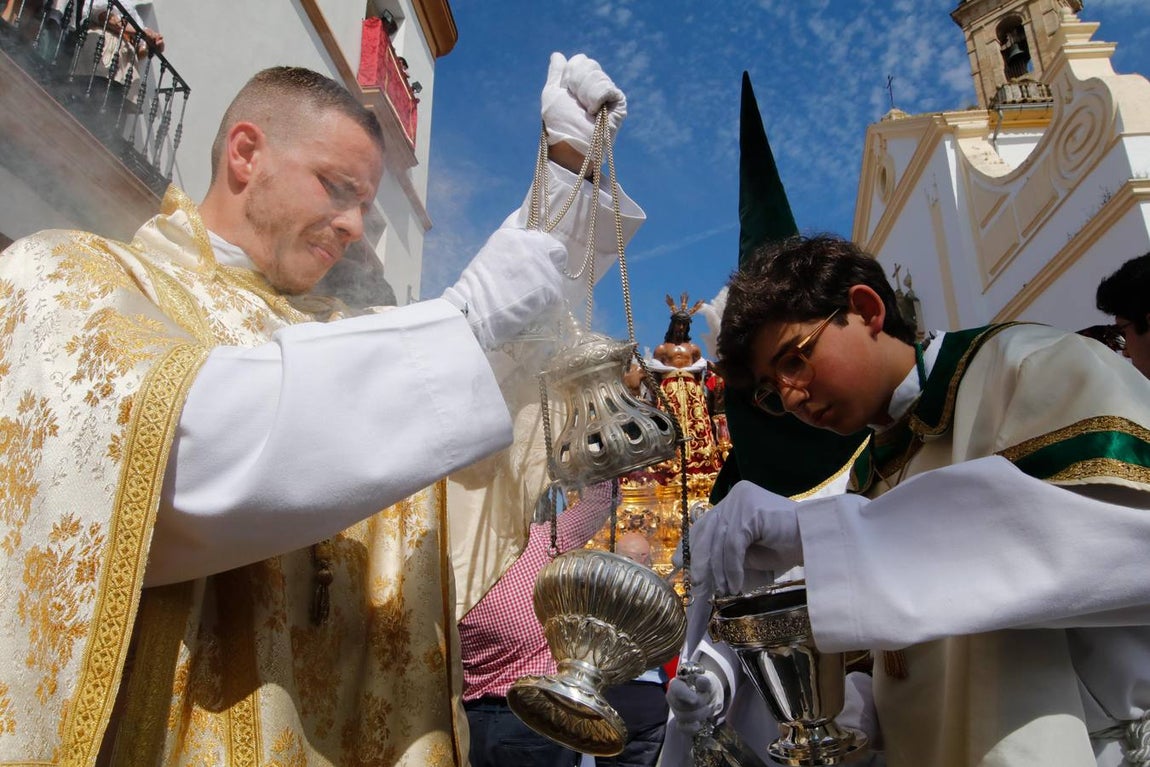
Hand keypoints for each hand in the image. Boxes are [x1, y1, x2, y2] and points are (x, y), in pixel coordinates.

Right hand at [442, 228, 567, 349]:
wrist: (471, 311)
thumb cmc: (474, 293)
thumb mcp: (491, 261)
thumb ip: (512, 258)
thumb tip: (526, 269)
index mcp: (513, 236)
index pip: (542, 241)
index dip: (543, 256)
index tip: (537, 271)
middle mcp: (530, 244)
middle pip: (556, 256)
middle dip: (550, 271)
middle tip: (540, 289)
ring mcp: (540, 265)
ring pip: (556, 281)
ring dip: (547, 295)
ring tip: (528, 308)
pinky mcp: (548, 286)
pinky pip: (556, 301)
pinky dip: (546, 311)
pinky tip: (529, 316)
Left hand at [541, 52, 626, 157]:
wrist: (569, 143)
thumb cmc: (558, 124)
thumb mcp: (552, 95)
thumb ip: (556, 74)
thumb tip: (557, 55)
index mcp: (580, 84)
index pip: (579, 61)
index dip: (569, 74)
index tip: (565, 92)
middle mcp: (595, 87)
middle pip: (589, 63)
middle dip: (576, 81)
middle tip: (575, 102)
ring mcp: (608, 95)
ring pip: (596, 74)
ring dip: (584, 92)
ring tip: (585, 111)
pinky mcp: (618, 104)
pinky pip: (607, 87)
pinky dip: (595, 98)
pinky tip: (594, 112)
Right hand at [667, 668, 722, 735]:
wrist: (705, 697)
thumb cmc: (703, 687)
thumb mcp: (706, 682)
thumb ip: (704, 682)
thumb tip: (701, 681)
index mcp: (676, 684)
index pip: (677, 689)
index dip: (685, 695)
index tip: (695, 700)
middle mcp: (671, 698)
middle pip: (680, 706)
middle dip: (698, 706)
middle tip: (709, 702)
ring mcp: (675, 711)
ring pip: (682, 717)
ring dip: (699, 715)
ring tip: (709, 710)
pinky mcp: (679, 723)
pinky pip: (682, 728)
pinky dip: (690, 728)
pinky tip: (698, 725)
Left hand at [688, 480, 801, 594]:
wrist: (817, 539)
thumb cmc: (786, 545)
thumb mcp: (749, 550)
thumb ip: (727, 553)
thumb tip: (701, 571)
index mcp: (734, 502)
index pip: (705, 524)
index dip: (691, 545)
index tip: (679, 564)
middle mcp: (735, 498)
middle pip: (708, 533)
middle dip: (701, 563)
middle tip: (698, 586)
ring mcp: (742, 502)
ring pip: (719, 541)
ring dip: (720, 571)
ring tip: (724, 591)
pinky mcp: (750, 512)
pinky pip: (733, 544)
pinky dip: (732, 567)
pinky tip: (736, 584)